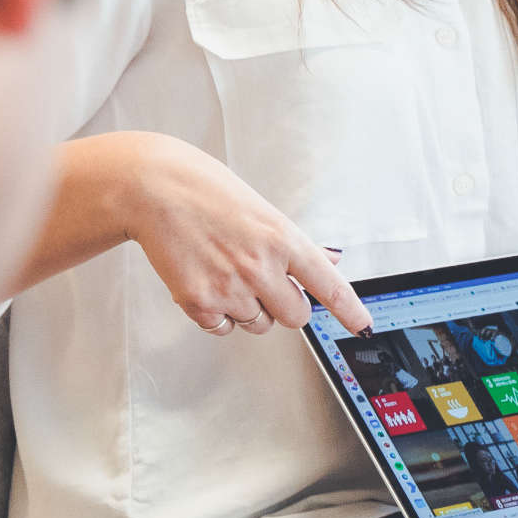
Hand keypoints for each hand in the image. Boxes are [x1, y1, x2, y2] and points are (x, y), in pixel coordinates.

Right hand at [115, 133, 369, 337]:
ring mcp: (231, 288)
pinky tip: (205, 281)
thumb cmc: (206, 193)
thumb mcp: (262, 210)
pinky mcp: (200, 304)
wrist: (154, 189)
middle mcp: (261, 267)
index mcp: (282, 238)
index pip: (328, 284)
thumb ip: (297, 244)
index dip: (350, 310)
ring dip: (248, 308)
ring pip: (259, 324)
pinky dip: (217, 314)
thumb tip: (331, 260)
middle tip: (260, 279)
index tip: (363, 326)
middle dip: (284, 305)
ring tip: (225, 271)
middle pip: (296, 316)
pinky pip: (224, 329)